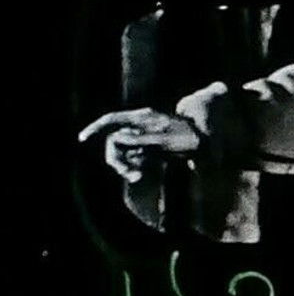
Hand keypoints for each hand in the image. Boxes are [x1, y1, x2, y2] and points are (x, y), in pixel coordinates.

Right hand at [78, 108, 202, 182]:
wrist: (209, 141)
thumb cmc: (190, 137)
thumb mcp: (166, 139)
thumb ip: (141, 140)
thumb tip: (117, 138)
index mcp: (142, 118)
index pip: (111, 119)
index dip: (95, 127)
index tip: (82, 139)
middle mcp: (139, 126)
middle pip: (113, 140)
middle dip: (115, 157)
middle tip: (129, 174)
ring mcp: (142, 138)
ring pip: (121, 152)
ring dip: (123, 165)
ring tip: (136, 177)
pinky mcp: (147, 149)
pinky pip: (131, 158)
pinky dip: (132, 166)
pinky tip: (139, 175)